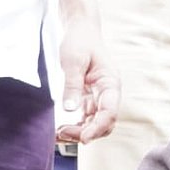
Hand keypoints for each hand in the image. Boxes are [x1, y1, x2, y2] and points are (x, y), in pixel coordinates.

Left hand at [55, 13, 119, 144]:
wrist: (81, 31)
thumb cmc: (80, 42)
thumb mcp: (73, 60)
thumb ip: (72, 84)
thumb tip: (69, 109)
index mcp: (110, 85)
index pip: (109, 113)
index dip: (97, 128)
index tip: (83, 138)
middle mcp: (108, 95)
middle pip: (104, 124)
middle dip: (86, 133)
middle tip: (62, 133)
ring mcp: (99, 99)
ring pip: (95, 125)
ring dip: (80, 133)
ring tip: (59, 134)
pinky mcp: (89, 101)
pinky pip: (86, 120)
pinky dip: (76, 127)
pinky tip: (61, 129)